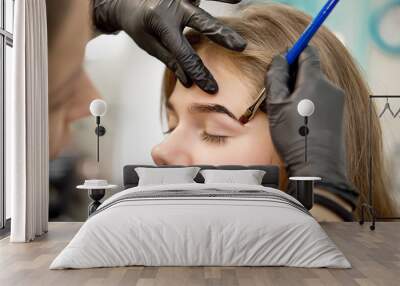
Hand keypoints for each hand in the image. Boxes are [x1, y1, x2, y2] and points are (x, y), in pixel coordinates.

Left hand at [92, 0, 246, 93]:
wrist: (124, 0)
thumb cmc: (137, 24)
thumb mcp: (149, 44)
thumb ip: (170, 59)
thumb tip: (188, 80)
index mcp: (160, 23)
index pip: (184, 53)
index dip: (198, 72)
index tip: (211, 87)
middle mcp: (172, 5)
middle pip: (203, 23)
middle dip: (222, 36)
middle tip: (240, 47)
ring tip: (240, 2)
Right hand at [265, 46, 356, 199]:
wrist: (317, 165)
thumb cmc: (294, 135)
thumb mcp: (277, 105)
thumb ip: (276, 77)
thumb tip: (279, 59)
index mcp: (315, 80)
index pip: (307, 53)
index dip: (293, 53)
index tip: (281, 60)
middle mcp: (330, 86)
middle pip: (310, 70)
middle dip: (293, 75)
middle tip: (277, 91)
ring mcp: (336, 100)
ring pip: (315, 85)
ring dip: (300, 89)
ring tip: (285, 109)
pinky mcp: (337, 112)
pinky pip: (320, 97)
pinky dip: (308, 100)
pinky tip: (298, 117)